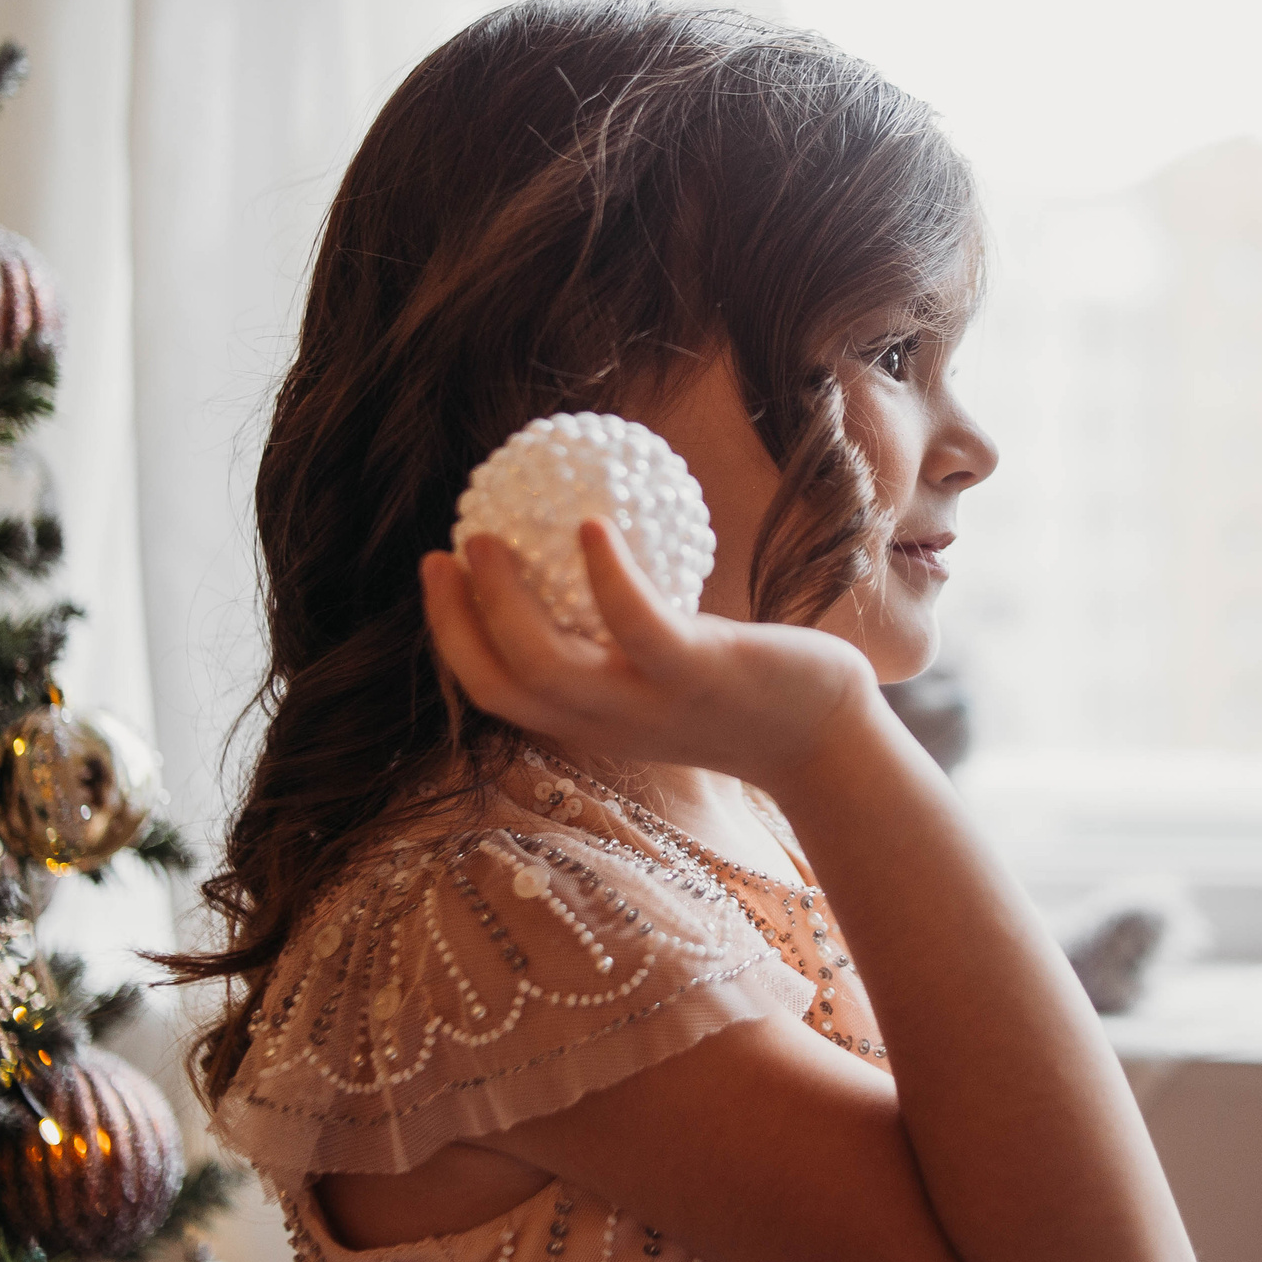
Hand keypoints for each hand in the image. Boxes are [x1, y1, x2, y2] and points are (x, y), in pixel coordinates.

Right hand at [421, 519, 879, 786]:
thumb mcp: (660, 672)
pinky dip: (605, 579)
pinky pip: (637, 629)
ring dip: (502, 603)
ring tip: (485, 538)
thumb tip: (578, 553)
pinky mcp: (699, 673)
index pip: (497, 692)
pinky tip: (588, 526)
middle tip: (442, 552)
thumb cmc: (740, 692)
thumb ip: (615, 638)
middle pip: (502, 685)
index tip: (438, 574)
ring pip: (547, 667)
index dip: (452, 637)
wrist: (823, 734)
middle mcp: (607, 723)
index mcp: (591, 721)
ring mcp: (650, 703)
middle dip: (453, 623)